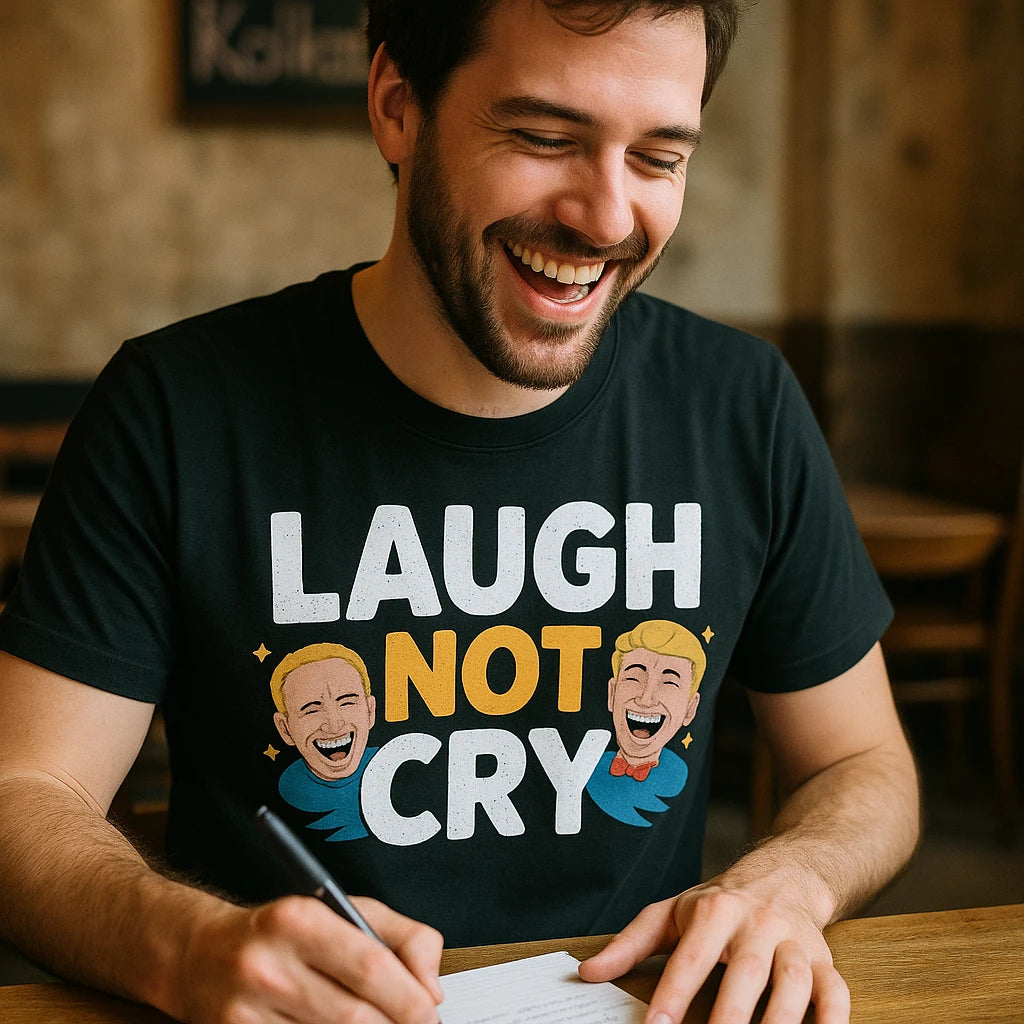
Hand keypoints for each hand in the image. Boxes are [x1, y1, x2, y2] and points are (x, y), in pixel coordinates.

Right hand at [173, 894, 443, 1023]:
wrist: (199, 955)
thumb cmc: (282, 931)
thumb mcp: (343, 909)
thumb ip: (401, 936)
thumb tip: (431, 987)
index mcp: (299, 919)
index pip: (370, 966)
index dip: (410, 997)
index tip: (429, 1011)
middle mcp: (268, 965)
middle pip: (354, 1016)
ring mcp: (247, 1012)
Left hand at [578, 883, 849, 1023]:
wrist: (784, 874)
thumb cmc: (719, 903)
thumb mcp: (670, 912)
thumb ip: (629, 944)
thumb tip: (587, 973)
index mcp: (714, 912)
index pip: (690, 958)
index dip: (673, 995)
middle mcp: (757, 925)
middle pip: (746, 974)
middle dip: (731, 1016)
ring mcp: (795, 943)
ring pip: (793, 985)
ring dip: (781, 1022)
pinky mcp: (824, 960)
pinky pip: (835, 993)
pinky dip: (833, 1020)